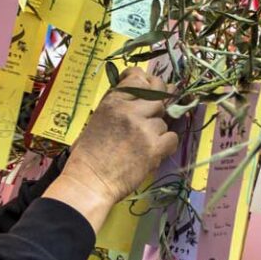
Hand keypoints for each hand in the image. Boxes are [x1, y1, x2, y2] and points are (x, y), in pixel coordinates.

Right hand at [43, 68, 178, 232]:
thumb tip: (138, 98)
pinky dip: (166, 145)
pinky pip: (172, 137)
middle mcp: (130, 110)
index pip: (139, 77)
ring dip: (158, 131)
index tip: (148, 86)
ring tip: (144, 143)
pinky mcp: (154, 147)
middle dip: (162, 101)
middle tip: (159, 110)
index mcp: (113, 101)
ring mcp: (144, 128)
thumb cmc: (88, 155)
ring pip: (164, 120)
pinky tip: (154, 151)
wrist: (89, 181)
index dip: (147, 81)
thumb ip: (117, 106)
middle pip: (159, 95)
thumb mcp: (97, 119)